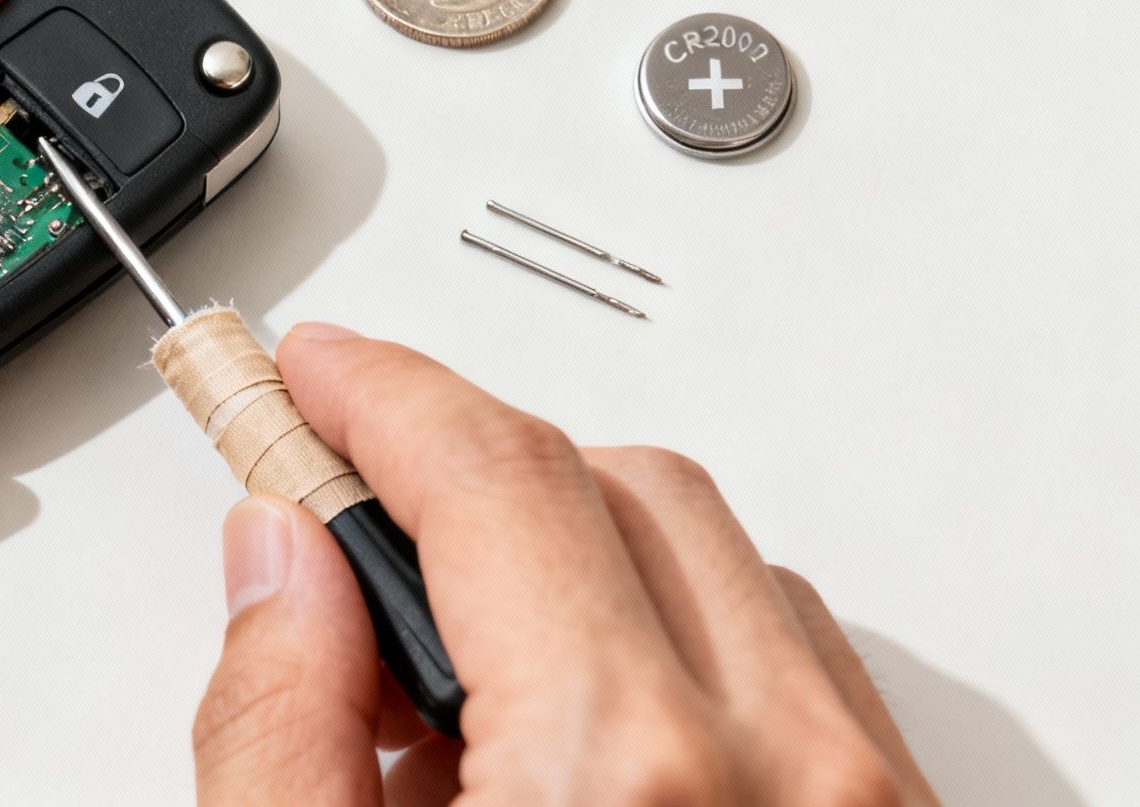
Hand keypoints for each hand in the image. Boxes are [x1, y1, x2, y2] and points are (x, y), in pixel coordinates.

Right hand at [193, 324, 940, 804]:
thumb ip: (275, 734)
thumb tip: (280, 564)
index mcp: (626, 782)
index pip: (492, 476)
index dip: (376, 395)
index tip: (312, 376)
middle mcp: (785, 776)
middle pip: (618, 484)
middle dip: (466, 477)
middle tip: (348, 529)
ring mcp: (864, 805)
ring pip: (718, 558)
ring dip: (576, 559)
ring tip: (461, 683)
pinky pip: (797, 659)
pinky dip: (675, 640)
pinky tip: (580, 737)